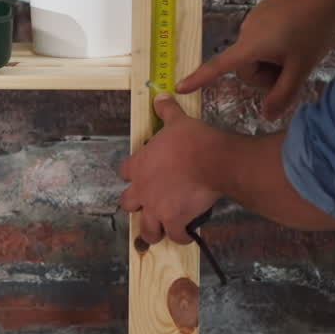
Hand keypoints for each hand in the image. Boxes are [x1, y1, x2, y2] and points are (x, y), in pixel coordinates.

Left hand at [119, 95, 220, 244]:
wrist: (210, 160)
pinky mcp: (173, 221)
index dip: (131, 172)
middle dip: (137, 205)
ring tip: (162, 228)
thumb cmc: (191, 140)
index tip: (141, 172)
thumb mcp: (177, 121)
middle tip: (150, 203)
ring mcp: (156, 208)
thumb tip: (160, 96)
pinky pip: (174, 235)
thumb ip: (166, 111)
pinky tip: (186, 235)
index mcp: (139, 165)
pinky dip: (180, 237)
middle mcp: (142, 190)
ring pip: (146, 228)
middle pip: (127, 203)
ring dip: (153, 229)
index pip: (124, 171)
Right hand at [177, 0, 334, 119]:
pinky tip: (296, 35)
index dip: (199, 78)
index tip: (178, 87)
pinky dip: (274, 43)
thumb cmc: (312, 33)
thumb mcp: (301, 69)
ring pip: (256, 52)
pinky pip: (262, 36)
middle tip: (291, 70)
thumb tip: (266, 115)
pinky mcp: (263, 9)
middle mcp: (245, 30)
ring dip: (271, 59)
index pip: (219, 66)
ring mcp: (254, 17)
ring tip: (296, 51)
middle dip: (266, 73)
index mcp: (250, 45)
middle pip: (246, 66)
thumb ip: (283, 95)